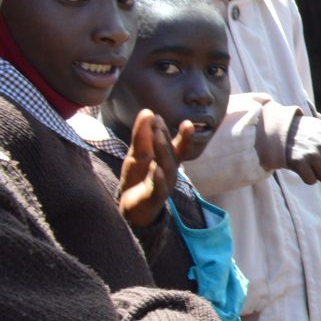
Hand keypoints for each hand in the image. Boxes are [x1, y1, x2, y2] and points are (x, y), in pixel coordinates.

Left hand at [116, 108, 201, 228]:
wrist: (133, 208)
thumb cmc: (139, 178)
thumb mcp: (139, 154)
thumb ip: (143, 135)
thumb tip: (149, 112)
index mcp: (168, 161)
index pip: (178, 147)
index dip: (184, 136)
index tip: (188, 122)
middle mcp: (170, 172)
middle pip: (171, 154)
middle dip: (166, 138)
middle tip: (159, 122)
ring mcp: (163, 185)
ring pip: (166, 168)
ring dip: (162, 151)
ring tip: (157, 136)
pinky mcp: (153, 198)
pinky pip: (158, 188)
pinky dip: (158, 178)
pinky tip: (156, 169)